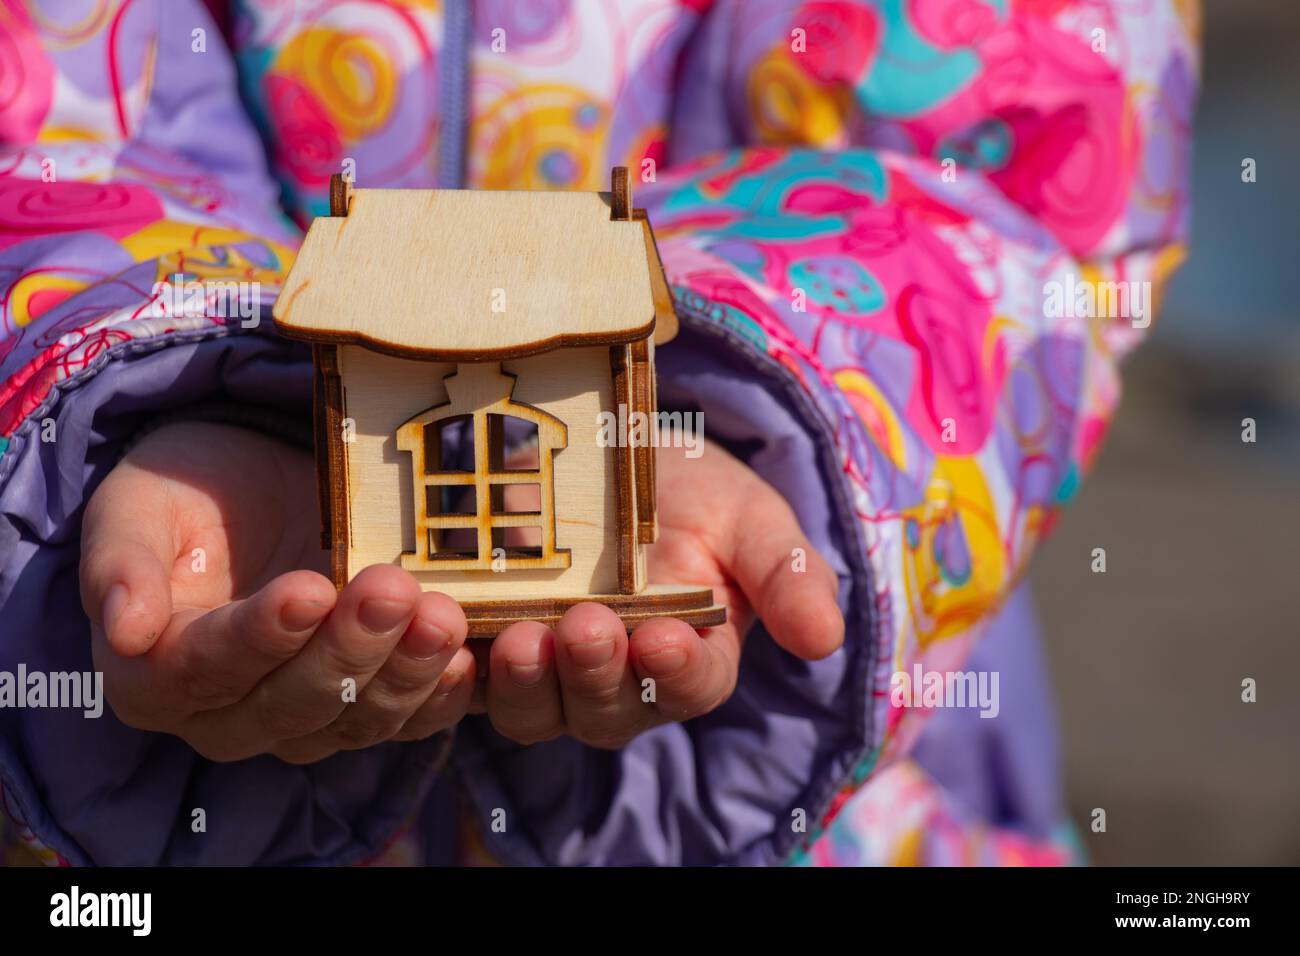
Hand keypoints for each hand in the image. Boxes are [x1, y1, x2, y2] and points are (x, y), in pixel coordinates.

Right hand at [80, 421, 474, 762]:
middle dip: (347, 649)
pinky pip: (408, 721)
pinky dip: (440, 696)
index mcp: (159, 675)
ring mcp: (308, 719)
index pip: (206, 670)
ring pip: (356, 720)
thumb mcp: (137, 506)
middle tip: (391, 589)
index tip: (307, 589)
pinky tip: (466, 658)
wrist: (258, 491)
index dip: (258, 637)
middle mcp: (231, 716)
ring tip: (442, 615)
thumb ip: (121, 563)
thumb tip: (124, 630)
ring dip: (405, 672)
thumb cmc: (188, 495)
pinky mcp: (369, 704)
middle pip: (291, 705)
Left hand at [479, 439, 843, 748]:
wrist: (619, 459)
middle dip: (596, 676)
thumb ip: (790, 575)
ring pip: (532, 709)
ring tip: (519, 635)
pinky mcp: (483, 642)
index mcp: (691, 662)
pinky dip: (452, 671)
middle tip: (588, 628)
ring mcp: (548, 667)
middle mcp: (619, 682)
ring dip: (525, 683)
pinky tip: (447, 632)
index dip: (676, 674)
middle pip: (606, 712)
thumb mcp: (753, 520)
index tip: (665, 639)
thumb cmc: (698, 495)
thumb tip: (824, 639)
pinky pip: (463, 679)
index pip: (690, 687)